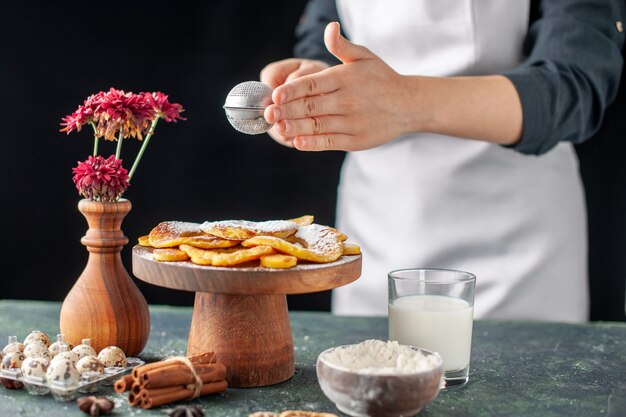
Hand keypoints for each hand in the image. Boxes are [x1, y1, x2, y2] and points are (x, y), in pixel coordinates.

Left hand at [264, 22, 412, 151]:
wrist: (409, 105)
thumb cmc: (382, 79)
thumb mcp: (365, 57)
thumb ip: (342, 46)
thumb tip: (330, 29)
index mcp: (345, 79)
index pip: (313, 83)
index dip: (292, 90)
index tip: (275, 95)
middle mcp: (348, 101)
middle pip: (311, 106)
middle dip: (287, 110)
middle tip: (268, 114)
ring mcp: (352, 122)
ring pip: (318, 125)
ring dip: (295, 127)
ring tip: (278, 128)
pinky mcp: (355, 140)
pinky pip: (329, 142)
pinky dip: (312, 144)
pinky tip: (297, 142)